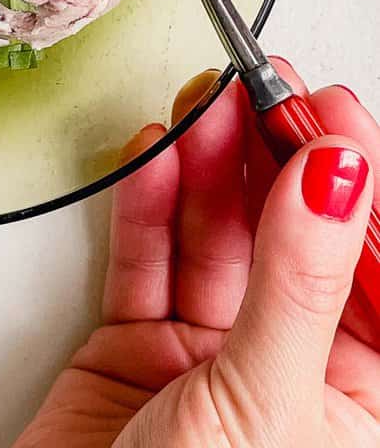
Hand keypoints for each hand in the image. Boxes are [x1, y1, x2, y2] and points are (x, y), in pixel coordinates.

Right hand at [14, 60, 379, 446]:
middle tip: (265, 87)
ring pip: (219, 239)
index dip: (357, 185)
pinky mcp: (139, 347)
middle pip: (292, 240)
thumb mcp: (265, 407)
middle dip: (277, 158)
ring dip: (211, 166)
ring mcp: (211, 357)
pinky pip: (148, 259)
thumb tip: (339, 175)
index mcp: (360, 406)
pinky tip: (158, 154)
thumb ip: (299, 281)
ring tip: (208, 103)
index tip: (335, 111)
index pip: (374, 269)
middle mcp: (291, 373)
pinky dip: (148, 204)